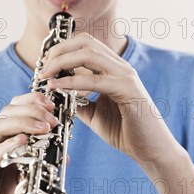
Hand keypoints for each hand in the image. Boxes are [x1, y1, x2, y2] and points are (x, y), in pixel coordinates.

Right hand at [0, 92, 58, 193]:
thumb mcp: (29, 184)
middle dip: (31, 112)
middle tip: (53, 119)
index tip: (53, 106)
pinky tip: (24, 142)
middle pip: (4, 114)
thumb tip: (65, 155)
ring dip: (22, 125)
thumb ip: (41, 168)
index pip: (12, 112)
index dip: (31, 104)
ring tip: (44, 128)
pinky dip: (5, 147)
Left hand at [38, 33, 181, 166]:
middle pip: (85, 43)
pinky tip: (58, 88)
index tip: (44, 63)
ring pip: (89, 54)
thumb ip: (79, 101)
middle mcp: (121, 68)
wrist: (151, 151)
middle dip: (59, 51)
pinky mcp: (128, 91)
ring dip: (62, 62)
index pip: (86, 44)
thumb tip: (58, 95)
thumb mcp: (95, 114)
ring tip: (45, 75)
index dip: (62, 49)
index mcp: (113, 70)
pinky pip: (95, 80)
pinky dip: (72, 81)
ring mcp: (126, 77)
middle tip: (41, 67)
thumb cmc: (126, 132)